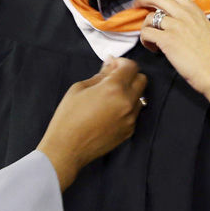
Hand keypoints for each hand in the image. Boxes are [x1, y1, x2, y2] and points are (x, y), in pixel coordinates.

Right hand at [37, 57, 147, 189]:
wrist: (67, 148)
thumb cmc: (68, 117)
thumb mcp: (79, 88)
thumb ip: (100, 75)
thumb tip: (111, 65)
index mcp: (114, 88)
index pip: (131, 66)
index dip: (122, 62)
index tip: (112, 65)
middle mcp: (127, 102)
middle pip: (141, 79)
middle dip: (129, 75)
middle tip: (113, 78)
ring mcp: (130, 118)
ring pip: (140, 97)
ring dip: (129, 92)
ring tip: (110, 96)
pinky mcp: (129, 131)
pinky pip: (134, 113)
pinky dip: (126, 107)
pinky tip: (110, 111)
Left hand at [134, 0, 209, 97]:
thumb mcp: (204, 28)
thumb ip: (190, 19)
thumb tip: (174, 18)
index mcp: (194, 10)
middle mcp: (185, 14)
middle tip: (137, 5)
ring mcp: (176, 26)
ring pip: (149, 17)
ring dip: (145, 27)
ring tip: (151, 38)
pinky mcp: (167, 40)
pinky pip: (146, 33)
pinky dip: (145, 41)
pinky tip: (153, 48)